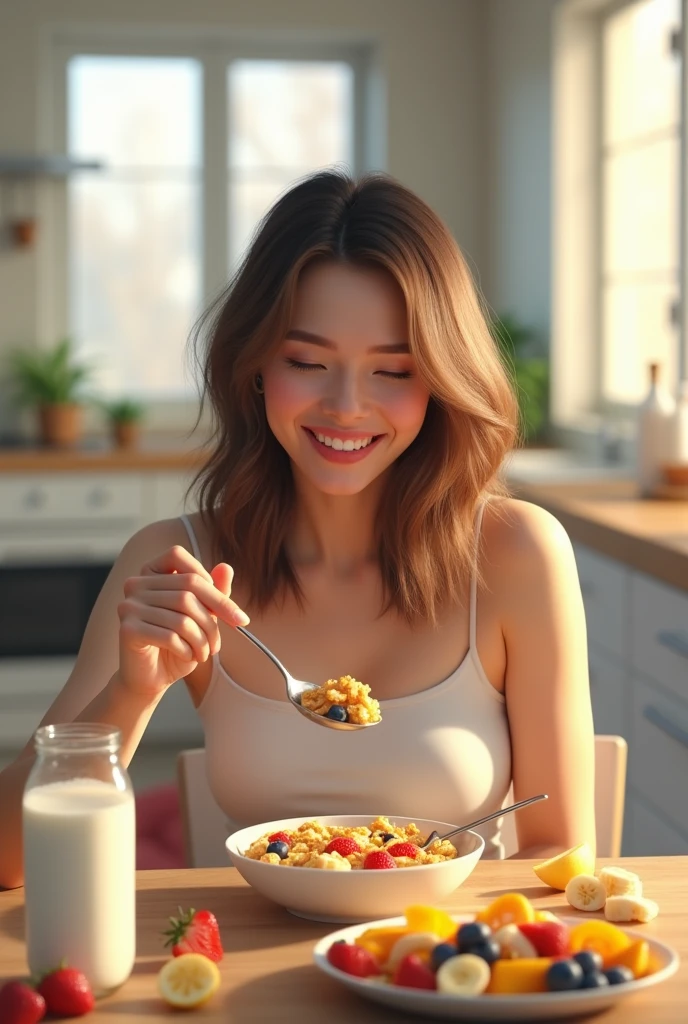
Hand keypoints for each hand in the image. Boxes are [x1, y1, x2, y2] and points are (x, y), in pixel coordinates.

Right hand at [117, 545, 248, 699]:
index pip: (185, 564)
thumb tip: (226, 568)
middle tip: (219, 643)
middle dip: (214, 619)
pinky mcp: (128, 630)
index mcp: (151, 572)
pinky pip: (170, 636)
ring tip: (204, 653)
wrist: (150, 677)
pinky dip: (187, 650)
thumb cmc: (177, 643)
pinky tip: (187, 656)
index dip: (212, 586)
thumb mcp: (201, 616)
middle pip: (188, 591)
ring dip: (202, 640)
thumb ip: (213, 592)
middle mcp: (136, 584)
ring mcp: (129, 606)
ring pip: (182, 618)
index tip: (232, 613)